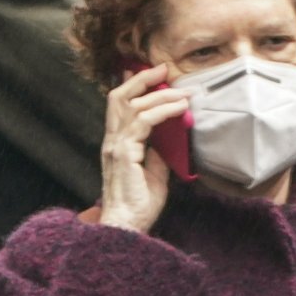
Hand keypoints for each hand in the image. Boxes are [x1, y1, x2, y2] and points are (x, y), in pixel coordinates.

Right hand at [100, 64, 187, 233]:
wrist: (128, 226)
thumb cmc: (140, 205)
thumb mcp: (154, 173)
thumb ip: (158, 153)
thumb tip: (171, 138)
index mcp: (116, 143)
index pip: (120, 105)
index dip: (134, 85)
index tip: (153, 74)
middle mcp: (112, 140)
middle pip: (120, 96)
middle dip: (142, 78)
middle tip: (164, 68)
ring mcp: (116, 146)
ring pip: (133, 105)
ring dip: (160, 95)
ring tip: (183, 93)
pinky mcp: (124, 153)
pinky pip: (143, 123)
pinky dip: (162, 111)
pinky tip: (178, 109)